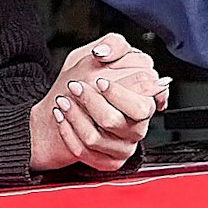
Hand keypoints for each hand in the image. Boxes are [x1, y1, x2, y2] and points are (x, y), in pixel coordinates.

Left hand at [28, 32, 170, 172]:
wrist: (63, 105)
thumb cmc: (85, 79)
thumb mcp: (96, 53)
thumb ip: (113, 45)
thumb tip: (109, 53)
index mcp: (145, 101)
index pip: (142, 104)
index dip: (119, 93)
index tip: (99, 81)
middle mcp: (137, 127)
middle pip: (116, 121)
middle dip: (92, 103)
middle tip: (76, 87)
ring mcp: (123, 147)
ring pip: (95, 137)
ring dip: (75, 116)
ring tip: (62, 100)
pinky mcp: (107, 162)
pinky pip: (84, 152)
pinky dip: (67, 132)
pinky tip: (61, 117)